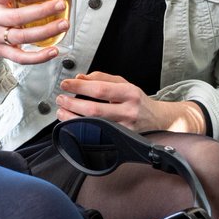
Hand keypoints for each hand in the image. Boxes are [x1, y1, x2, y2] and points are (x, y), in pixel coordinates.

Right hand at [0, 0, 67, 67]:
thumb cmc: (0, 9)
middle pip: (18, 17)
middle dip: (42, 11)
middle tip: (61, 5)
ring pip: (22, 37)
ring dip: (46, 31)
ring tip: (64, 24)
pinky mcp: (3, 52)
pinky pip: (21, 57)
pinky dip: (39, 56)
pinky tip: (54, 50)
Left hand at [56, 72, 205, 133]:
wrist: (157, 119)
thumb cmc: (137, 100)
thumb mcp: (123, 83)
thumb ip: (101, 78)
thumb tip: (79, 77)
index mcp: (129, 93)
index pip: (100, 89)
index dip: (80, 87)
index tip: (65, 84)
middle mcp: (128, 111)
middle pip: (95, 110)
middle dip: (73, 104)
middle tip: (60, 99)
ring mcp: (125, 129)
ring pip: (94, 125)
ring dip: (73, 118)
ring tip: (61, 111)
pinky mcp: (121, 140)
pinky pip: (98, 136)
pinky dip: (82, 130)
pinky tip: (72, 125)